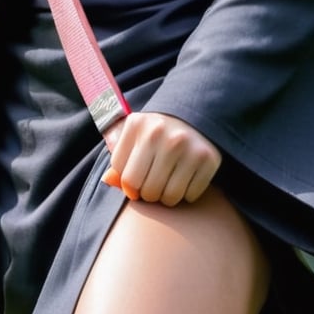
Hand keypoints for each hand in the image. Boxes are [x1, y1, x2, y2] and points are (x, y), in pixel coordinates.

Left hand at [101, 112, 221, 206]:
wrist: (195, 116)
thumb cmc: (158, 133)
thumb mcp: (134, 137)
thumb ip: (119, 160)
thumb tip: (107, 180)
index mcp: (137, 124)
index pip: (123, 176)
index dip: (129, 184)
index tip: (138, 177)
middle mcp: (160, 132)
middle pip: (145, 190)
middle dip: (148, 193)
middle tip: (154, 182)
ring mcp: (185, 144)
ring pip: (168, 197)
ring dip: (167, 197)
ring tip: (170, 180)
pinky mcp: (206, 157)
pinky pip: (190, 196)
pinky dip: (187, 194)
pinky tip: (187, 177)